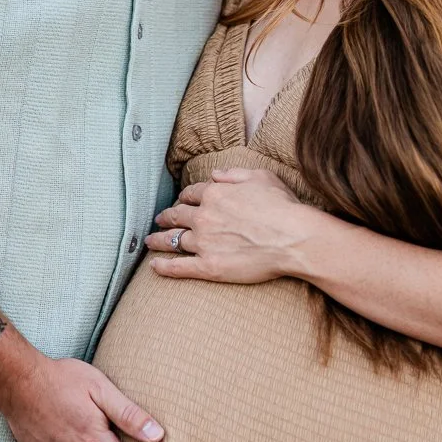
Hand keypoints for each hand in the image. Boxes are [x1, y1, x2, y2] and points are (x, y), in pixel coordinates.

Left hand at [146, 167, 314, 283]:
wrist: (292, 238)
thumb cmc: (282, 207)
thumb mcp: (261, 177)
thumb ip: (235, 174)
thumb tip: (215, 174)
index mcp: (216, 194)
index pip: (192, 194)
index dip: (185, 197)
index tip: (182, 200)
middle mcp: (204, 216)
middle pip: (178, 215)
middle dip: (166, 216)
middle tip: (159, 219)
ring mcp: (204, 242)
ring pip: (174, 240)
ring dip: (159, 240)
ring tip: (150, 241)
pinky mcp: (208, 266)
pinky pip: (179, 267)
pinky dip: (164, 267)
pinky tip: (154, 266)